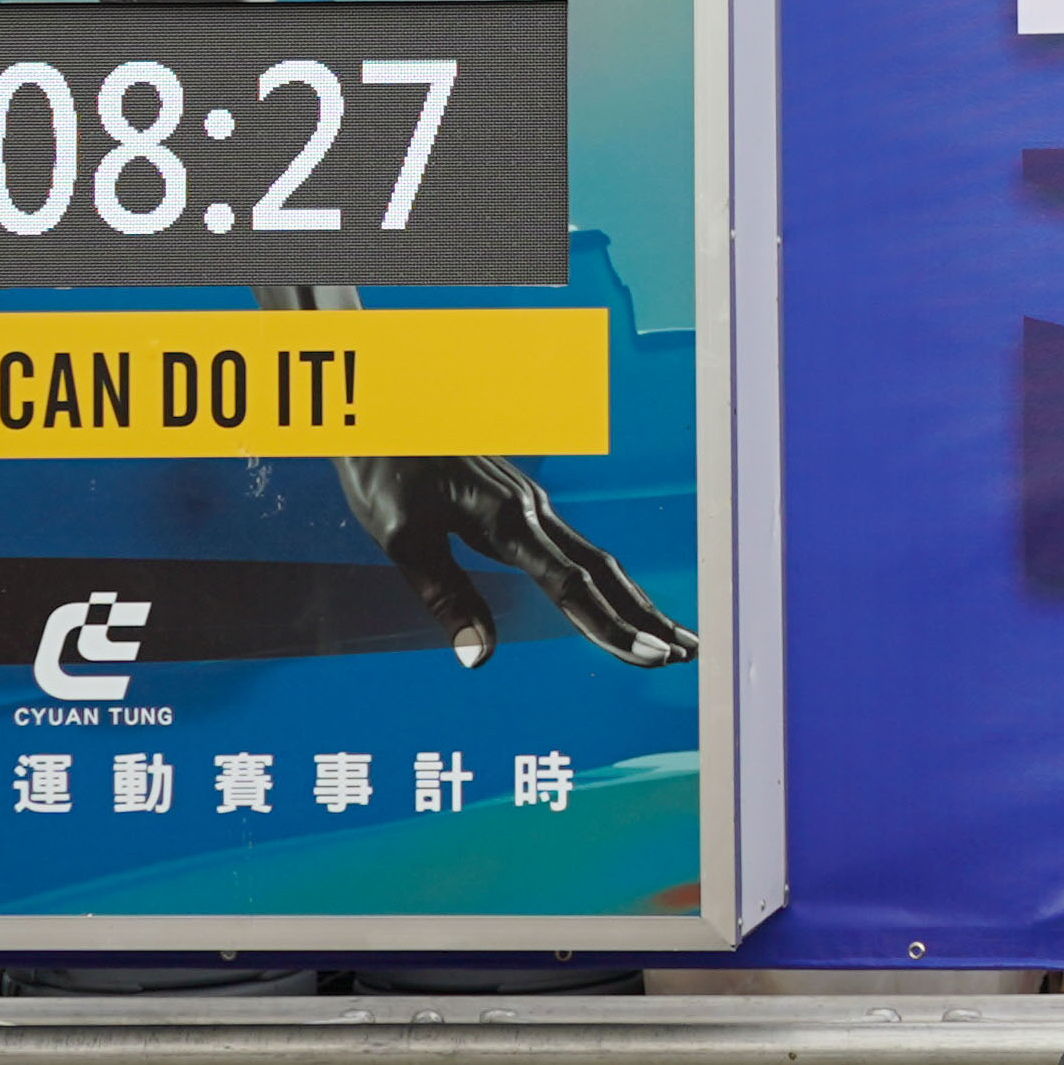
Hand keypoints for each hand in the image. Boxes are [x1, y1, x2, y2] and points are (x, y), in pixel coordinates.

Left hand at [340, 452, 695, 671]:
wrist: (377, 407)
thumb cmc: (383, 470)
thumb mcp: (402, 539)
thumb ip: (445, 596)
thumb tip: (479, 657)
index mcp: (507, 519)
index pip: (571, 583)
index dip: (609, 624)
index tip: (646, 655)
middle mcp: (531, 510)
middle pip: (603, 570)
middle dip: (644, 616)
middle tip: (685, 655)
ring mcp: (531, 505)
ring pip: (597, 558)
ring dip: (635, 601)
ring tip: (673, 638)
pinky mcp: (520, 505)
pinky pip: (577, 549)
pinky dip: (607, 582)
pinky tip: (618, 600)